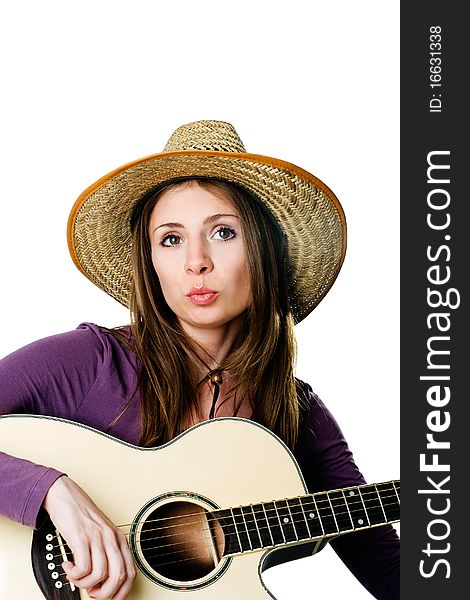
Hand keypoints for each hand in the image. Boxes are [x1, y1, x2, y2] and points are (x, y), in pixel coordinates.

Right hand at [43, 476, 135, 598]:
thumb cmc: (82, 517)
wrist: (67, 498)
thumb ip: (105, 554)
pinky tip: (69, 567)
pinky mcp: (81, 538)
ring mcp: (97, 538)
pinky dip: (74, 575)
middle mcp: (111, 538)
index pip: (130, 572)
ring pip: (100, 575)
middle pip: (119, 576)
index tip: (111, 598)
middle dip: (105, 593)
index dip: (122, 591)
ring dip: (85, 584)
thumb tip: (103, 582)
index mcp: (118, 539)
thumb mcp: (101, 535)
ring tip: (76, 577)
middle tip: (92, 593)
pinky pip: (83, 568)